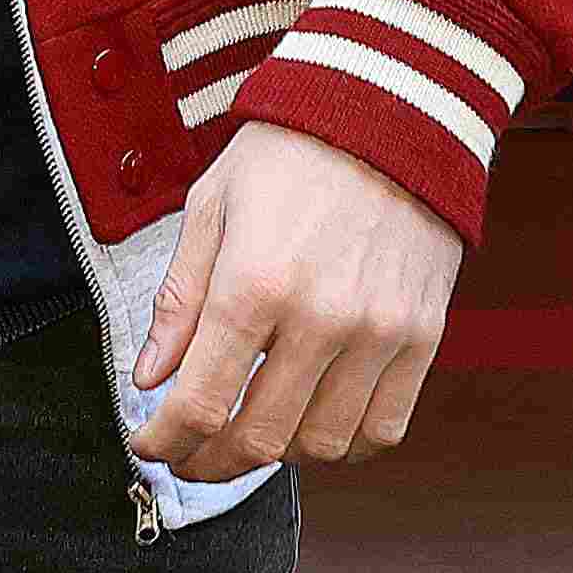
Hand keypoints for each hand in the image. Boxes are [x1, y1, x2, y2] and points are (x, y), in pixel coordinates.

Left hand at [127, 122, 460, 474]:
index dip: (164, 441)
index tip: (150, 443)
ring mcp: (379, 332)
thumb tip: (150, 379)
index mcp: (255, 282)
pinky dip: (344, 444)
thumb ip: (180, 301)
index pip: (200, 404)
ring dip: (277, 454)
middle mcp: (321, 317)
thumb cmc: (291, 153)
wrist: (391, 110)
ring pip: (321, 445)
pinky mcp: (422, 336)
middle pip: (258, 439)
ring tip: (252, 429)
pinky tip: (314, 423)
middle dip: (209, 461)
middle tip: (190, 453)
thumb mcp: (212, 208)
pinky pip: (383, 428)